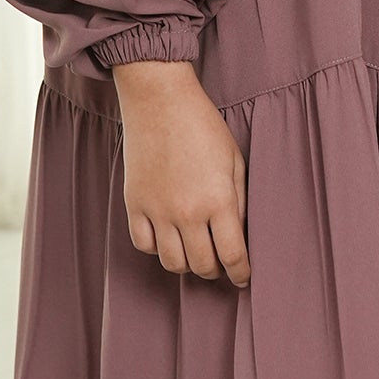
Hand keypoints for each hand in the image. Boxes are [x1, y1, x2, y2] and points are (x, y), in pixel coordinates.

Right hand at [111, 60, 250, 285]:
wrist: (160, 101)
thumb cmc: (203, 126)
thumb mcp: (235, 160)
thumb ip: (240, 201)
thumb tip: (240, 233)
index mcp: (219, 200)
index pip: (233, 255)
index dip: (241, 273)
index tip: (243, 277)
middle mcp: (187, 212)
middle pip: (202, 265)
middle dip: (216, 270)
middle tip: (221, 264)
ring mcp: (158, 210)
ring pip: (172, 262)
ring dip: (187, 264)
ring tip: (195, 253)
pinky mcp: (135, 204)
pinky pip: (144, 244)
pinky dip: (157, 248)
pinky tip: (167, 237)